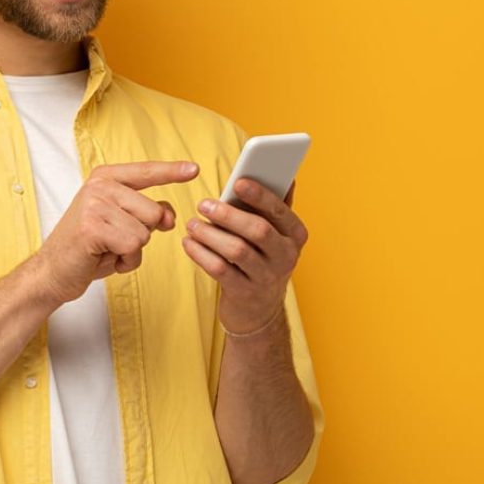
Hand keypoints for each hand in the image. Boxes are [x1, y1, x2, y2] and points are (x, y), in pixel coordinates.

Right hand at [30, 161, 196, 303]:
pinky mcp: (93, 227)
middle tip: (114, 240)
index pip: (146, 172)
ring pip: (145, 232)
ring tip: (107, 250)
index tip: (193, 169)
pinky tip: (104, 258)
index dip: (172, 172)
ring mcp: (94, 204)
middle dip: (143, 234)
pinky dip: (125, 261)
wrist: (52, 271)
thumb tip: (170, 215)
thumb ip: (146, 212)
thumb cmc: (87, 248)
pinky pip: (133, 246)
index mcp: (105, 178)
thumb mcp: (120, 224)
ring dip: (132, 250)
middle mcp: (99, 186)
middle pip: (154, 211)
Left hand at [182, 180, 308, 333]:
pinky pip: (220, 269)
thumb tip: (286, 173)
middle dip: (228, 215)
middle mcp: (286, 256)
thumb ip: (276, 206)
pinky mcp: (244, 293)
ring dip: (210, 234)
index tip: (238, 181)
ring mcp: (266, 277)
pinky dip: (201, 254)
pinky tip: (188, 243)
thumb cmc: (263, 259)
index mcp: (295, 235)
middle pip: (258, 230)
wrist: (258, 310)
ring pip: (237, 250)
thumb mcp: (275, 234)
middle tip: (203, 203)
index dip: (260, 195)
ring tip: (192, 224)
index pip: (281, 211)